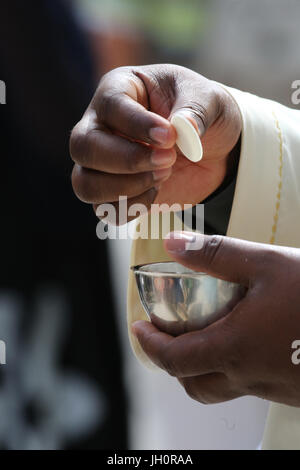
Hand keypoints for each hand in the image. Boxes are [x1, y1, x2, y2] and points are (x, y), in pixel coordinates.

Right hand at [70, 64, 240, 221]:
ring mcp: (103, 163)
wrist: (215, 150)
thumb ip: (196, 111)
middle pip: (82, 147)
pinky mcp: (114, 193)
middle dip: (127, 159)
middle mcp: (101, 126)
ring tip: (164, 174)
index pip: (109, 106)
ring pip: (84, 184)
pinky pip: (105, 210)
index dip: (136, 125)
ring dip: (126, 187)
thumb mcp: (210, 100)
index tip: (170, 136)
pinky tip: (157, 191)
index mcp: (119, 89)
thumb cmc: (203, 114)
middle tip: (168, 159)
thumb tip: (183, 128)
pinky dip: (132, 207)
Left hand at [133, 232, 299, 406]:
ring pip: (221, 386)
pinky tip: (247, 337)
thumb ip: (217, 254)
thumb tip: (174, 244)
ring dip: (202, 365)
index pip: (174, 360)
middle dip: (172, 362)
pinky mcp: (291, 389)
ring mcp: (273, 388)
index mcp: (235, 348)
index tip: (138, 328)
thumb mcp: (267, 263)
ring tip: (204, 333)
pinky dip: (233, 366)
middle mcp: (250, 376)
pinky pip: (250, 385)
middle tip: (167, 334)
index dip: (149, 346)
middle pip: (193, 383)